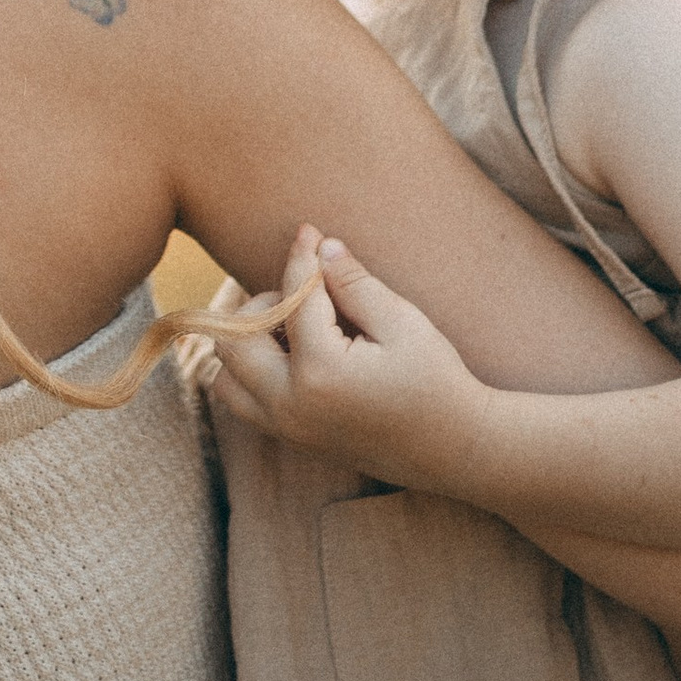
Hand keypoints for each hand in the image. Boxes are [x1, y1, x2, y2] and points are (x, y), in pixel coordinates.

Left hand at [203, 226, 493, 495]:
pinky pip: (243, 401)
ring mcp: (286, 428)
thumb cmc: (436, 380)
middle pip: (235, 339)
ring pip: (225, 377)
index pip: (291, 298)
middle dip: (262, 304)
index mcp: (320, 371)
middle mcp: (290, 405)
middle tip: (306, 295)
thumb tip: (322, 247)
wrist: (454, 449)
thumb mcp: (402, 323)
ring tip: (293, 330)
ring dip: (247, 343)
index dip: (301, 257)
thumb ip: (354, 284)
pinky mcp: (291, 439)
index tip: (309, 231)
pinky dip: (252, 372)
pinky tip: (297, 355)